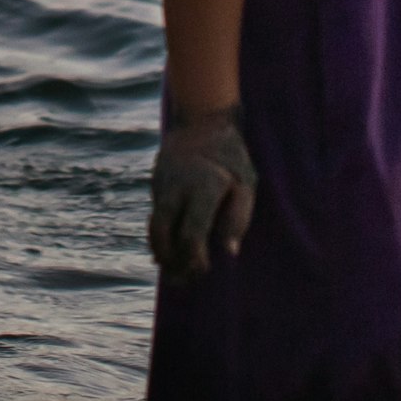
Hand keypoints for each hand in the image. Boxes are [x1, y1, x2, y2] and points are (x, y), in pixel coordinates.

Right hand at [149, 104, 259, 277]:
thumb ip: (238, 217)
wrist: (202, 121)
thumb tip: (228, 252)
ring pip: (154, 226)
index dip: (195, 259)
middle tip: (180, 279)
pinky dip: (159, 236)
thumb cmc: (232, 158)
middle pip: (164, 233)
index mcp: (204, 188)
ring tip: (170, 270)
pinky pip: (155, 216)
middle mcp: (178, 187)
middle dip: (171, 260)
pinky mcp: (156, 185)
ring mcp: (162, 185)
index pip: (192, 233)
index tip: (203, 270)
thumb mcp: (247, 183)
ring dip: (160, 251)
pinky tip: (166, 251)